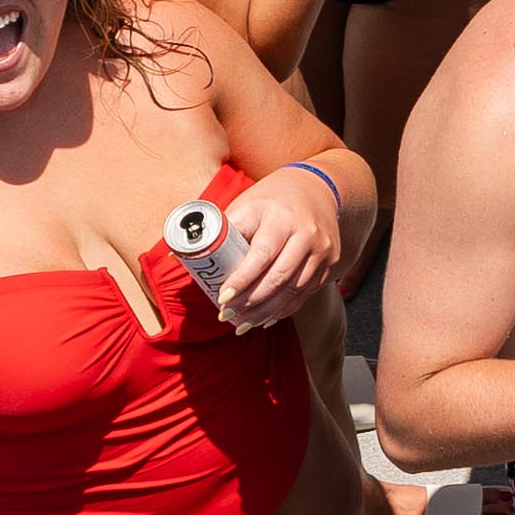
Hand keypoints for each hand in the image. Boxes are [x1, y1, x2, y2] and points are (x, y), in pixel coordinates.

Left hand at [196, 153, 352, 324]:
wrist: (318, 189)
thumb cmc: (271, 199)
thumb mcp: (247, 205)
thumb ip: (224, 230)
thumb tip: (184, 256)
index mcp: (281, 217)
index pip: (262, 254)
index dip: (242, 279)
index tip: (223, 298)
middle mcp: (306, 234)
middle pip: (279, 278)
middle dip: (250, 302)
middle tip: (227, 316)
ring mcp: (322, 250)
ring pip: (293, 291)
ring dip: (266, 312)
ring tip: (242, 324)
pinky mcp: (330, 263)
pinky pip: (305, 293)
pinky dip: (285, 309)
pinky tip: (266, 318)